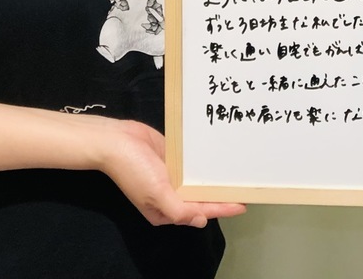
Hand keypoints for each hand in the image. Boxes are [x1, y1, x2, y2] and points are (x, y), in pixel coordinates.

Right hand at [98, 119, 245, 226]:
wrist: (116, 140)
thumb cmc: (134, 170)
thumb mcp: (157, 195)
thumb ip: (180, 210)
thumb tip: (201, 221)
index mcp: (165, 209)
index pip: (199, 211)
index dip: (222, 209)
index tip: (244, 205)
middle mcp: (170, 194)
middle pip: (200, 197)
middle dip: (220, 195)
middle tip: (246, 189)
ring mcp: (172, 175)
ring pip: (197, 180)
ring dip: (213, 179)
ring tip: (237, 175)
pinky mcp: (173, 157)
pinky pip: (192, 164)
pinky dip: (204, 164)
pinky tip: (220, 159)